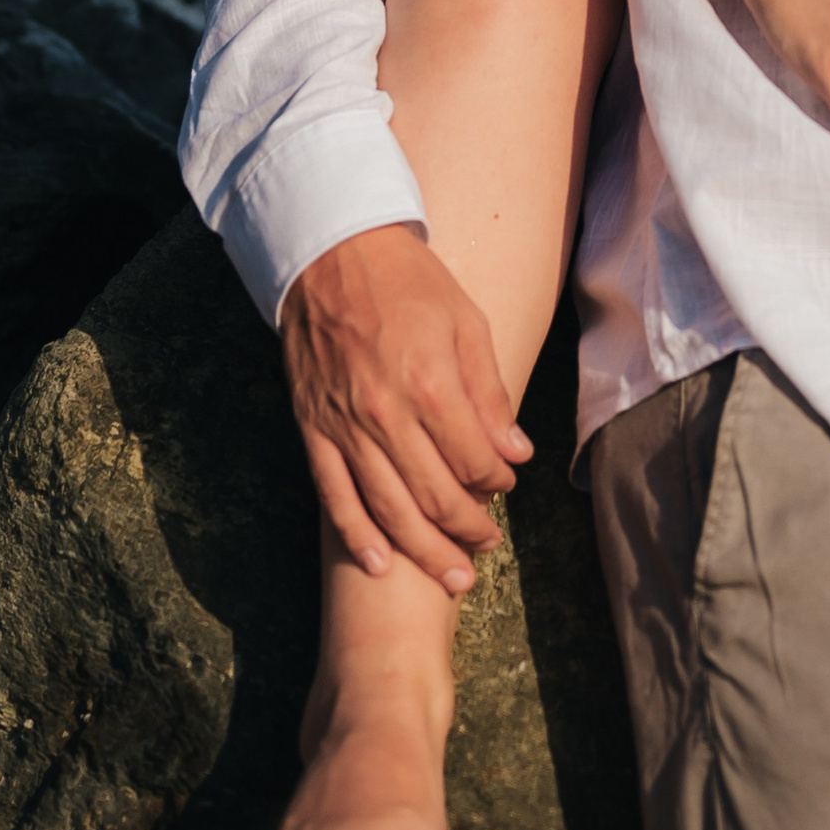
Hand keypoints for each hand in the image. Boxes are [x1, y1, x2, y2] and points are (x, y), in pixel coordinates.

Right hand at [279, 224, 531, 589]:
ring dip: (423, 550)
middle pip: (434, 496)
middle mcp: (386, 414)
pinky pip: (334, 495)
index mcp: (431, 384)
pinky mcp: (313, 429)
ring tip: (453, 576)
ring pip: (387, 508)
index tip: (508, 482)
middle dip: (468, 529)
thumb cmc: (408, 283)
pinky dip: (356, 535)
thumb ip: (490, 392)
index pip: (473, 459)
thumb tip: (516, 451)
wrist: (332, 253)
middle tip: (488, 546)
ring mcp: (345, 426)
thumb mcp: (467, 323)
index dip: (497, 480)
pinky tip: (378, 564)